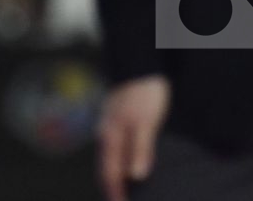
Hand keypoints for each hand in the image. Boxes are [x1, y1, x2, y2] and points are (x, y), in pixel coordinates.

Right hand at [97, 74, 169, 200]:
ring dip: (115, 178)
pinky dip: (119, 163)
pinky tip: (127, 166)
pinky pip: (115, 150)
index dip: (116, 194)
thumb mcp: (146, 122)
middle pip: (106, 170)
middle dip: (112, 189)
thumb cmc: (144, 93)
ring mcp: (109, 128)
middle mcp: (106, 135)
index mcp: (111, 138)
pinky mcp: (117, 122)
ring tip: (125, 192)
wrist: (141, 64)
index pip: (110, 174)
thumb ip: (140, 149)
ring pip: (109, 160)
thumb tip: (135, 177)